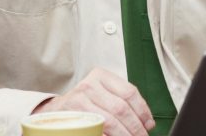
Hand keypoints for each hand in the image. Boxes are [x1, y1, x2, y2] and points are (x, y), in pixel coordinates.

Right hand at [34, 68, 153, 135]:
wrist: (56, 110)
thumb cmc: (85, 102)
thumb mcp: (103, 94)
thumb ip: (123, 101)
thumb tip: (148, 122)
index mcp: (102, 76)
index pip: (129, 92)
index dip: (143, 111)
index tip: (149, 124)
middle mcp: (90, 85)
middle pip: (121, 108)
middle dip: (136, 127)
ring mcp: (79, 100)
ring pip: (110, 120)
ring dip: (125, 134)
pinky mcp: (73, 115)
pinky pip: (96, 129)